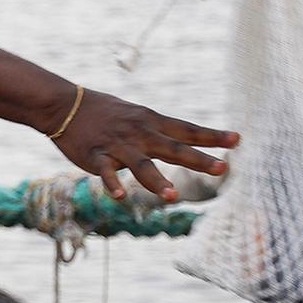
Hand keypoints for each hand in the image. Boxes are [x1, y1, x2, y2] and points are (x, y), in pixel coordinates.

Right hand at [49, 90, 236, 201]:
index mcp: (151, 122)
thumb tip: (184, 142)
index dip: (212, 136)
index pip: (187, 130)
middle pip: (174, 148)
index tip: (237, 139)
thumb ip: (159, 131)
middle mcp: (139, 133)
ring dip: (157, 181)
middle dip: (199, 159)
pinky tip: (120, 197)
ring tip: (173, 196)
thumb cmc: (104, 112)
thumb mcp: (136, 115)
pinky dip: (113, 184)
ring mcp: (118, 145)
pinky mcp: (96, 156)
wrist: (64, 105)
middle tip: (223, 168)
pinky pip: (106, 172)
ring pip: (141, 164)